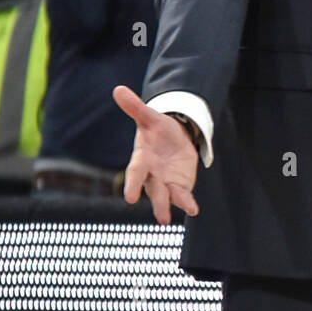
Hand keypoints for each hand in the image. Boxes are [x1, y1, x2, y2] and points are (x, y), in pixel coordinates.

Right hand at [114, 86, 199, 223]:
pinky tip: (193, 210)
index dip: (134, 184)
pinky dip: (187, 203)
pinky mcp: (179, 186)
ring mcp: (165, 182)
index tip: (130, 198)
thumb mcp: (149, 117)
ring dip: (170, 207)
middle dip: (158, 203)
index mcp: (142, 159)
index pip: (136, 172)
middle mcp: (152, 175)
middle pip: (154, 190)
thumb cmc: (157, 129)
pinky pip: (182, 196)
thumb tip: (118, 89)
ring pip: (167, 196)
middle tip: (162, 219)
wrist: (173, 138)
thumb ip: (135, 107)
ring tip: (169, 221)